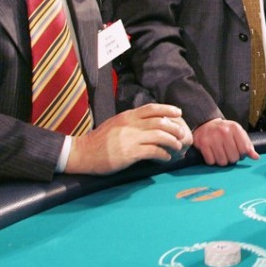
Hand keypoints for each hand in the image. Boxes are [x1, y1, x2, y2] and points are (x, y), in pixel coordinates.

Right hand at [66, 103, 191, 174]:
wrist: (82, 153)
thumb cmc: (99, 140)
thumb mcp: (115, 124)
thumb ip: (131, 122)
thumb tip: (148, 123)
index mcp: (127, 116)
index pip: (151, 108)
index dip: (168, 109)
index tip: (178, 112)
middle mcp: (130, 125)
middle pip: (160, 122)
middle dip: (175, 128)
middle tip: (182, 134)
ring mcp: (130, 138)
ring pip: (160, 136)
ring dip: (172, 142)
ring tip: (178, 147)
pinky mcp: (130, 153)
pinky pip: (153, 151)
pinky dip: (163, 154)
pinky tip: (166, 158)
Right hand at [191, 118, 259, 165]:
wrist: (205, 123)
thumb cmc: (224, 130)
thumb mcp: (238, 133)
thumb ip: (247, 145)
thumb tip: (256, 157)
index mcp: (235, 128)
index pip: (244, 150)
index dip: (242, 154)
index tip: (238, 152)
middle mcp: (224, 132)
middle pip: (233, 157)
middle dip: (232, 158)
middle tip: (228, 153)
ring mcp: (213, 138)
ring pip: (222, 162)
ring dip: (222, 161)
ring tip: (221, 154)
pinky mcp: (203, 144)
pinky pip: (211, 161)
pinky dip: (212, 161)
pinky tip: (213, 154)